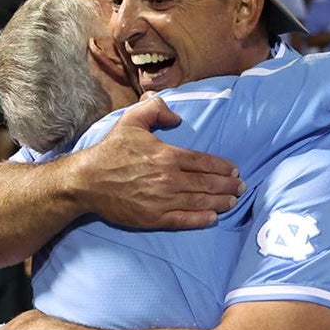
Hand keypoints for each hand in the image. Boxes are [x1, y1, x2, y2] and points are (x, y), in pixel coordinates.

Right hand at [75, 97, 242, 228]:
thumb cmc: (110, 151)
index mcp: (167, 156)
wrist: (87, 181)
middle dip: (228, 185)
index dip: (222, 167)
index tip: (234, 169)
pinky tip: (214, 217)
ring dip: (221, 201)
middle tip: (241, 186)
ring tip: (234, 201)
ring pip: (200, 202)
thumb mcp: (131, 120)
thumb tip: (177, 117)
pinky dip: (201, 219)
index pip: (204, 162)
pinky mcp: (154, 218)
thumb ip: (156, 109)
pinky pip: (184, 220)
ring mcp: (163, 200)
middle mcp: (169, 179)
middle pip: (207, 183)